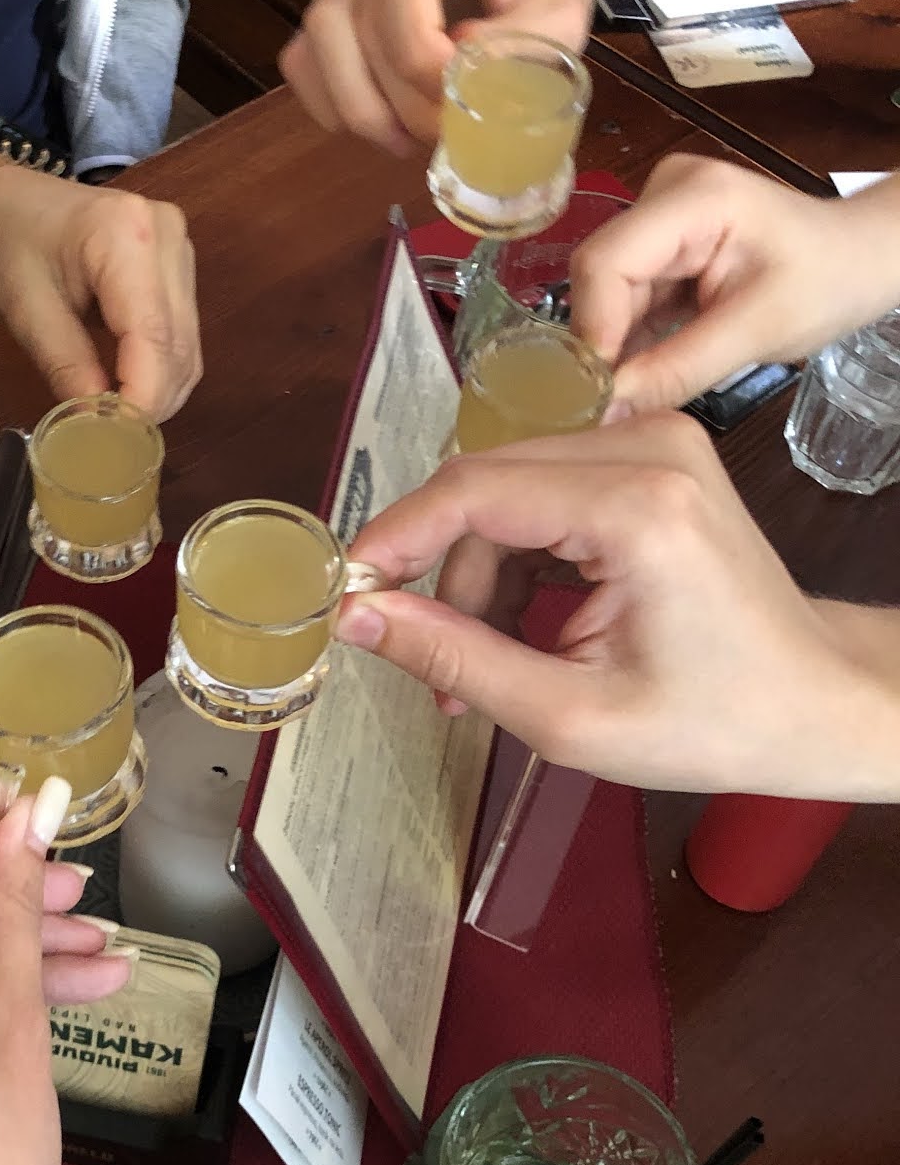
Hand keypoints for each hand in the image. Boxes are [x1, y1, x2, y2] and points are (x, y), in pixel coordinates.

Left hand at [0, 160, 200, 418]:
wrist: (2, 195)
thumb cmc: (4, 241)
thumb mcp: (25, 310)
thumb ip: (67, 367)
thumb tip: (98, 427)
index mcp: (126, 235)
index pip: (152, 335)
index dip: (142, 396)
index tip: (117, 439)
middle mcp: (167, 236)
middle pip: (177, 343)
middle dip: (151, 399)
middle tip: (114, 439)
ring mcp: (179, 246)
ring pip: (187, 343)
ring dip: (161, 389)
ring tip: (119, 418)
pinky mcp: (177, 262)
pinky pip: (182, 330)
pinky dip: (161, 368)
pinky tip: (130, 388)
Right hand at [279, 0, 594, 153]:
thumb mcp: (563, 17)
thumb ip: (519, 44)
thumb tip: (455, 68)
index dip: (415, 54)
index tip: (456, 97)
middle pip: (354, 17)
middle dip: (395, 98)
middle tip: (442, 135)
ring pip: (318, 37)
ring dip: (357, 106)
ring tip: (404, 140)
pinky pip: (304, 54)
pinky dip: (331, 102)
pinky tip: (378, 122)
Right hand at [334, 414, 897, 795]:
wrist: (817, 701)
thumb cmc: (715, 720)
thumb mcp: (569, 717)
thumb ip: (455, 658)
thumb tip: (360, 617)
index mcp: (637, 508)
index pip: (474, 492)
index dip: (395, 540)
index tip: (347, 592)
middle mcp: (649, 449)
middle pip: (485, 488)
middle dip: (441, 576)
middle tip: (427, 663)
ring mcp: (656, 444)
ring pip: (507, 491)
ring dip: (477, 576)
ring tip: (478, 666)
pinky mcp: (653, 456)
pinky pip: (542, 492)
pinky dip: (516, 560)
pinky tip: (521, 628)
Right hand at [568, 156, 899, 411]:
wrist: (861, 260)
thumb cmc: (828, 283)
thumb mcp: (758, 331)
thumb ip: (677, 370)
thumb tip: (605, 411)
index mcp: (693, 197)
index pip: (607, 261)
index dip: (593, 327)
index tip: (597, 392)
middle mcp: (664, 195)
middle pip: (601, 276)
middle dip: (605, 341)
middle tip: (610, 404)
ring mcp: (659, 217)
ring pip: (608, 293)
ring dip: (619, 344)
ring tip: (630, 392)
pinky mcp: (662, 244)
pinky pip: (627, 297)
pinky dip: (633, 338)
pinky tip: (645, 369)